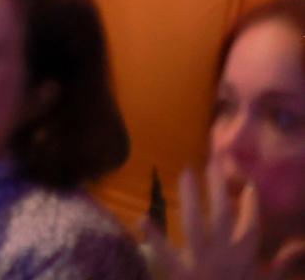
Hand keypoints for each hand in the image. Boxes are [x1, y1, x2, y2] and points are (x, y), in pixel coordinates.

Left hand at [140, 163, 302, 279]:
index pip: (251, 222)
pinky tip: (142, 219)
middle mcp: (226, 255)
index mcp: (247, 257)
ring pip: (196, 223)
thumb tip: (296, 244)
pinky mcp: (180, 274)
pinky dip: (153, 238)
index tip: (246, 182)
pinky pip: (165, 255)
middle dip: (219, 187)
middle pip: (223, 213)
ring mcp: (202, 263)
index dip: (250, 201)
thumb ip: (280, 265)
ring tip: (186, 173)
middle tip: (213, 162)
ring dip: (191, 198)